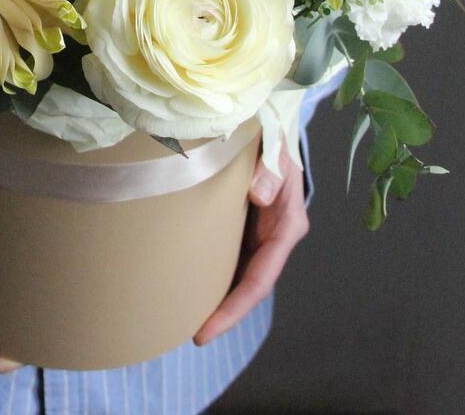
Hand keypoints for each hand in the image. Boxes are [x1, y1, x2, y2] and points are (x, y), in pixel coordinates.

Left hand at [193, 150, 308, 345]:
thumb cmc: (278, 141)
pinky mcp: (244, 225)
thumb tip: (259, 196)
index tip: (205, 330)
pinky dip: (209, 270)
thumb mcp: (279, 150)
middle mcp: (274, 238)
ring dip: (214, 296)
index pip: (260, 280)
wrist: (275, 130)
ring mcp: (259, 233)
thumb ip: (271, 170)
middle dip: (221, 313)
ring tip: (178, 315)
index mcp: (286, 226)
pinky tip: (186, 278)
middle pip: (248, 286)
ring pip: (237, 274)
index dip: (234, 309)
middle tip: (186, 334)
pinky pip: (227, 254)